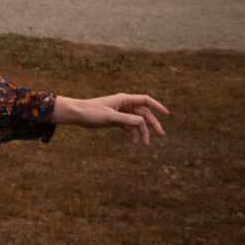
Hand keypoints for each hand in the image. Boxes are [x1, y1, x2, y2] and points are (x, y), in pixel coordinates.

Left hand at [52, 92, 168, 145]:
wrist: (77, 114)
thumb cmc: (92, 112)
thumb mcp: (110, 117)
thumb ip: (126, 119)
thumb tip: (142, 122)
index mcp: (124, 99)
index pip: (145, 100)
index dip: (157, 106)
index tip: (167, 114)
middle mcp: (124, 104)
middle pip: (144, 113)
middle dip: (153, 124)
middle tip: (162, 135)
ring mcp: (120, 112)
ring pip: (137, 121)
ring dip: (142, 132)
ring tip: (144, 144)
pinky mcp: (116, 119)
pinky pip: (129, 126)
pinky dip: (133, 133)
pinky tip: (134, 141)